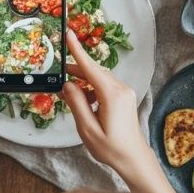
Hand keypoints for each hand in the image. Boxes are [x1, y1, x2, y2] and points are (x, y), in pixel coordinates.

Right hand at [62, 28, 149, 171]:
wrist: (133, 158)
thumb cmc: (111, 148)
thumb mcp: (87, 129)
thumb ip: (76, 104)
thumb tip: (67, 85)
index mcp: (112, 96)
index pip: (91, 68)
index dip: (77, 51)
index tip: (69, 34)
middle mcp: (121, 89)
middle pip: (94, 71)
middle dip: (76, 71)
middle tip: (60, 74)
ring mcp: (124, 92)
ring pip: (99, 78)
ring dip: (84, 82)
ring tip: (70, 94)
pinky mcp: (124, 97)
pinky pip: (105, 85)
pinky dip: (92, 89)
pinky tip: (84, 101)